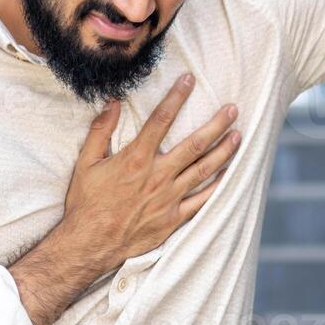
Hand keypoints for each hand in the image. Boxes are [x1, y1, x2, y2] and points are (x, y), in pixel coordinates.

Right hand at [61, 73, 239, 267]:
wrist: (89, 244)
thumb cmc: (86, 203)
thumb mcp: (86, 162)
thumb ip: (101, 130)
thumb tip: (113, 102)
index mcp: (136, 159)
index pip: (161, 120)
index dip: (176, 97)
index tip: (189, 80)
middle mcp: (157, 176)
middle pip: (195, 144)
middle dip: (217, 124)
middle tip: (233, 109)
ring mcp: (169, 198)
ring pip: (204, 170)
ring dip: (224, 151)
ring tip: (238, 136)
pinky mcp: (173, 219)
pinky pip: (202, 201)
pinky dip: (218, 187)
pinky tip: (229, 175)